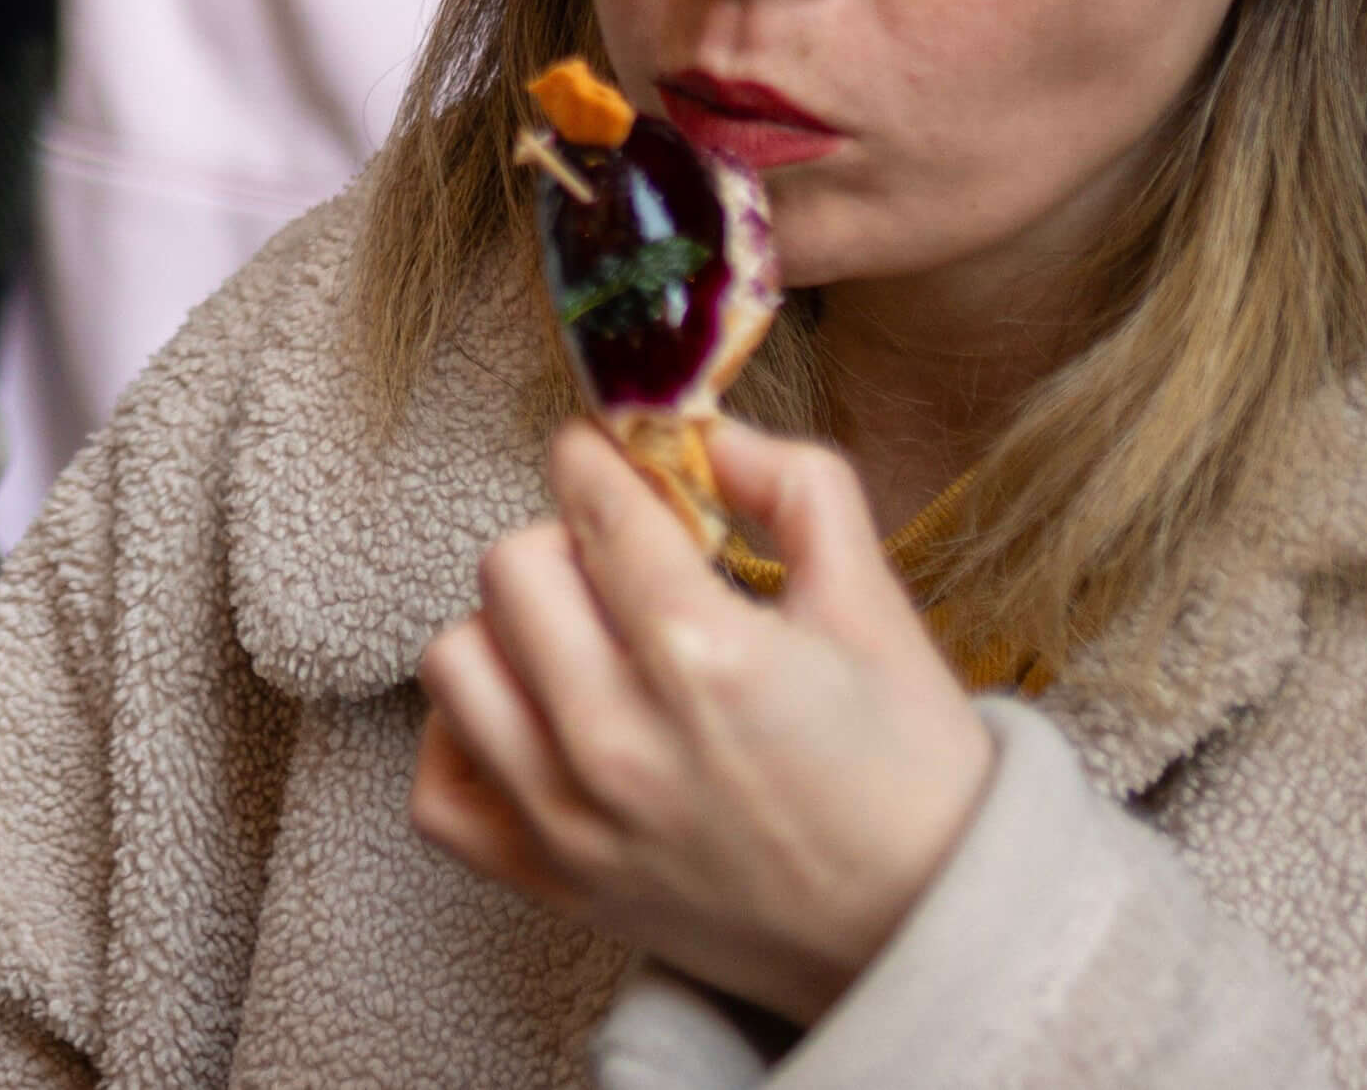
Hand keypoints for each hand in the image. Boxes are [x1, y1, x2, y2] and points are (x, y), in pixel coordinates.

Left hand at [409, 418, 997, 1024]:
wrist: (929, 933)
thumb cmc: (911, 772)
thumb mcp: (876, 607)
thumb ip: (794, 487)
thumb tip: (697, 433)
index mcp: (706, 659)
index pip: (595, 508)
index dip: (596, 458)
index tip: (606, 454)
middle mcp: (619, 741)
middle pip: (510, 569)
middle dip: (564, 542)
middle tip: (622, 565)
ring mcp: (572, 821)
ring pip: (455, 663)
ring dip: (509, 634)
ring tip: (581, 644)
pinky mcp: (552, 884)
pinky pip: (438, 792)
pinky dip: (466, 744)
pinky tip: (535, 721)